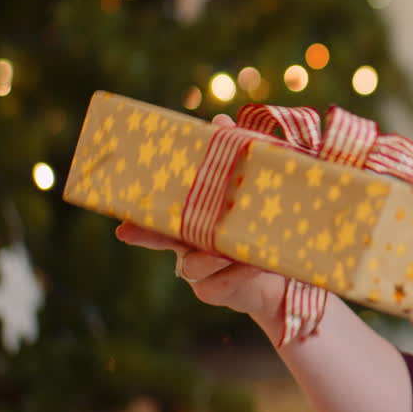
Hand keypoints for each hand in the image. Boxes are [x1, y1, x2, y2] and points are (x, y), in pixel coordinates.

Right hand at [113, 114, 286, 325]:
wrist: (293, 271)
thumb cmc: (269, 223)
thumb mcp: (257, 186)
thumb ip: (239, 156)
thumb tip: (220, 121)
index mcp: (196, 217)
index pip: (164, 210)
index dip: (140, 209)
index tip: (120, 210)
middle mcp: (193, 244)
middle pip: (162, 239)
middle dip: (145, 234)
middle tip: (125, 231)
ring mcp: (204, 270)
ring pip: (191, 263)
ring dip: (210, 254)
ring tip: (234, 247)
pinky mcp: (220, 291)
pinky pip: (217, 284)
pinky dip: (235, 272)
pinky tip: (253, 264)